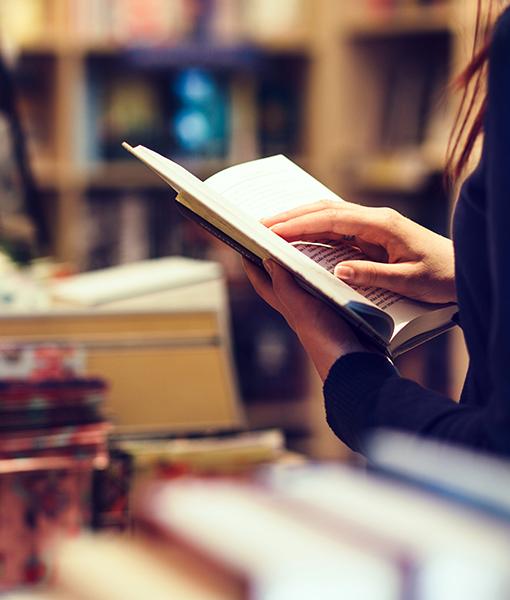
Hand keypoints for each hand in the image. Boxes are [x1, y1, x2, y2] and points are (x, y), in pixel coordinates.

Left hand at [242, 258, 371, 380]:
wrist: (357, 367)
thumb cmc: (327, 342)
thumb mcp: (301, 309)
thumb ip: (285, 287)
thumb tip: (268, 262)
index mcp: (289, 309)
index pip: (264, 285)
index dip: (252, 267)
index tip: (245, 248)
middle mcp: (302, 311)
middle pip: (284, 283)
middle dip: (279, 263)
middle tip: (276, 242)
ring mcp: (322, 314)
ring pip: (309, 286)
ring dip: (306, 269)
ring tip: (308, 248)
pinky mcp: (342, 315)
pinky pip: (332, 292)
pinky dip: (331, 279)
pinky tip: (339, 270)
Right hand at [262, 200, 456, 303]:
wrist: (462, 270)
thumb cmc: (441, 276)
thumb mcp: (409, 281)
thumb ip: (372, 274)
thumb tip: (337, 269)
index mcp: (382, 225)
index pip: (331, 219)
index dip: (299, 224)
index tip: (272, 230)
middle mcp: (374, 218)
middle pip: (324, 209)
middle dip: (291, 216)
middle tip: (260, 224)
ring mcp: (371, 224)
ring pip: (328, 215)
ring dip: (299, 220)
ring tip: (271, 228)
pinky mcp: (371, 234)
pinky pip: (335, 227)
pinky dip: (313, 229)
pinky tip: (298, 235)